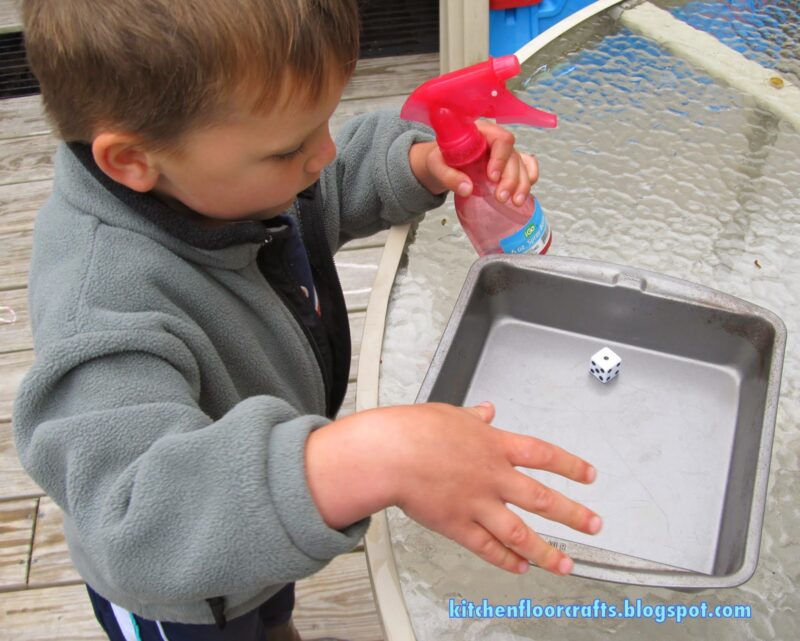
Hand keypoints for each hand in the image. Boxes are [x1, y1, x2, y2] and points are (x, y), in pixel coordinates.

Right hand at [307, 401, 600, 575]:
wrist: (389, 454)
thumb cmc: (414, 431)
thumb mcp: (450, 414)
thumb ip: (474, 418)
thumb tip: (486, 410)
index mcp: (494, 445)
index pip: (544, 455)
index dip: (571, 466)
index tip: (589, 475)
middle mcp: (493, 476)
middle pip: (542, 499)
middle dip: (573, 514)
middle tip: (594, 524)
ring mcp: (478, 503)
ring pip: (521, 532)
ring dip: (547, 551)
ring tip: (566, 564)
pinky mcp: (457, 525)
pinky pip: (487, 547)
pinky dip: (505, 559)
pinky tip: (520, 567)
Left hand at [409, 120, 538, 205]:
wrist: (441, 163)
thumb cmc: (439, 159)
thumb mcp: (435, 165)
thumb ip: (448, 176)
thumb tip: (467, 189)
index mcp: (480, 133)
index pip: (500, 139)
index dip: (500, 158)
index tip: (492, 177)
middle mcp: (496, 142)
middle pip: (513, 156)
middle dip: (510, 178)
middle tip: (501, 197)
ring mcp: (504, 154)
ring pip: (521, 165)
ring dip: (522, 184)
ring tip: (515, 202)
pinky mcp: (507, 165)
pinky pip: (526, 167)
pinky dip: (529, 179)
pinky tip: (524, 193)